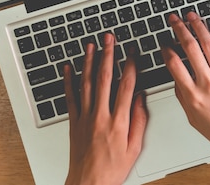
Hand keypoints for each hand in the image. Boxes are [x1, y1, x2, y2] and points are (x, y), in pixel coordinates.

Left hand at [64, 33, 147, 184]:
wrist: (88, 184)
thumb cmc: (113, 169)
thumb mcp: (135, 147)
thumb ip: (139, 120)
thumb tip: (140, 98)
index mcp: (119, 122)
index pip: (126, 86)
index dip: (130, 66)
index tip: (132, 52)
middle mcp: (100, 116)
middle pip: (104, 79)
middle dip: (108, 55)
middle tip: (110, 39)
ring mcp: (85, 118)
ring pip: (86, 84)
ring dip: (88, 62)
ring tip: (91, 46)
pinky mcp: (74, 122)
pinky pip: (69, 98)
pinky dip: (68, 81)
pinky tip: (69, 68)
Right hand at [163, 12, 209, 184]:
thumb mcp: (193, 118)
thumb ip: (183, 97)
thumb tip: (177, 79)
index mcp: (192, 95)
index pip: (174, 65)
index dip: (167, 50)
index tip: (164, 43)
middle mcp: (207, 83)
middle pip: (190, 48)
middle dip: (180, 29)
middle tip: (175, 19)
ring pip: (209, 45)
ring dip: (200, 27)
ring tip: (193, 16)